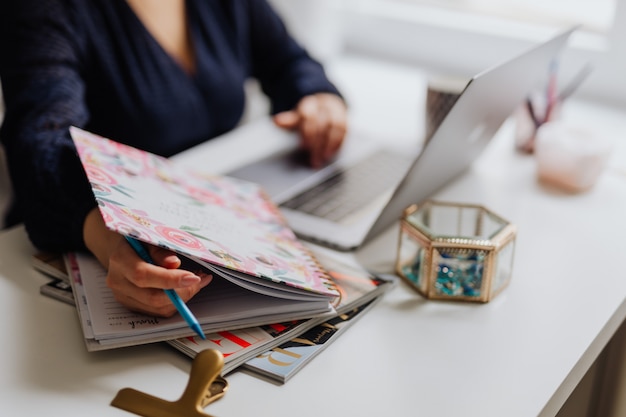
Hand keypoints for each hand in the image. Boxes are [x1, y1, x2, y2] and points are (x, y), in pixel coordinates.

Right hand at [83, 209, 211, 316]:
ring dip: (183, 297)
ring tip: (196, 281)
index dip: (170, 279)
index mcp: (120, 260)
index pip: (143, 275)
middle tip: (200, 279)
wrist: (124, 248)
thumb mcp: (150, 236)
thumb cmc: (140, 239)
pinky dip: (177, 302)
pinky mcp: (133, 306)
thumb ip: (161, 250)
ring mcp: (124, 296)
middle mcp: (119, 281)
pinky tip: (185, 288)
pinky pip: (159, 311)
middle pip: (152, 297)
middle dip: (182, 291)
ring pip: (158, 307)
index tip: (193, 277)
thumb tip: (174, 263)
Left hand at [273, 93, 347, 167]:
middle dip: (318, 144)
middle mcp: (324, 105)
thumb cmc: (309, 114)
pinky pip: (344, 130)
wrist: (325, 104)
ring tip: (323, 158)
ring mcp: (336, 111)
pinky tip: (332, 153)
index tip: (303, 147)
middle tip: (313, 160)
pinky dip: (338, 143)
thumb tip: (276, 121)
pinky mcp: (344, 118)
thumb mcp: (297, 116)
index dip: (307, 132)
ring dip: (330, 145)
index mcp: (310, 103)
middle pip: (322, 124)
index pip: (309, 116)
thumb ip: (289, 120)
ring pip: (336, 126)